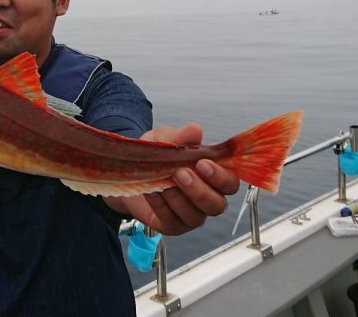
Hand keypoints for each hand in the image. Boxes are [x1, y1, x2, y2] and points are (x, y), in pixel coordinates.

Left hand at [105, 123, 239, 235]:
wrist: (127, 172)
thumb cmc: (155, 155)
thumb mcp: (163, 139)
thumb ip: (180, 137)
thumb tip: (195, 130)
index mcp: (212, 176)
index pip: (230, 183)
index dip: (221, 176)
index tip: (202, 164)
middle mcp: (206, 198)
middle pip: (217, 205)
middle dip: (200, 191)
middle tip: (181, 174)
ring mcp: (190, 215)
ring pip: (196, 216)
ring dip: (179, 198)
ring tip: (164, 182)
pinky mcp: (172, 226)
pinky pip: (172, 221)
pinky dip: (162, 205)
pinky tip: (153, 192)